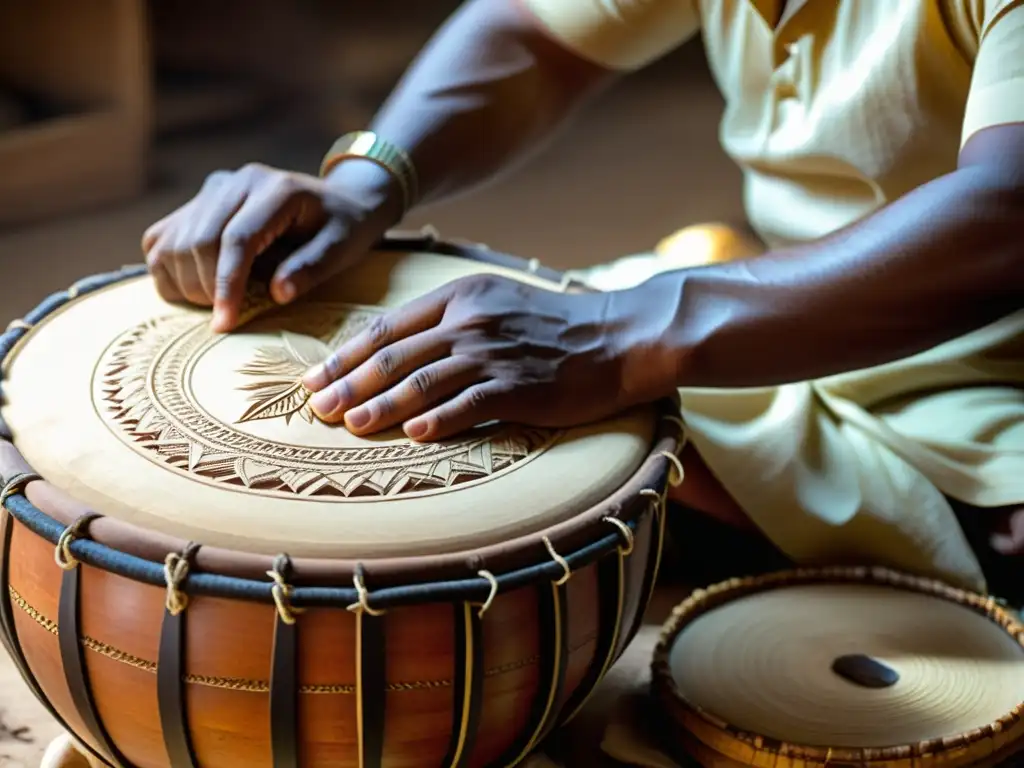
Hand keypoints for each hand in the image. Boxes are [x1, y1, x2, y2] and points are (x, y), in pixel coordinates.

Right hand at [141, 161, 400, 331]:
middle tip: (228, 317)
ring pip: (172, 241)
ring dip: (187, 282)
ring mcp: (213, 190)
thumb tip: (278, 294)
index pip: (237, 238)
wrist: (338, 201)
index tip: (225, 324)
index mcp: (276, 189)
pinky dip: (169, 270)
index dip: (227, 284)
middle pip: (198, 239)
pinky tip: (197, 287)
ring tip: (219, 301)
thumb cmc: (344, 228)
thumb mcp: (342, 248)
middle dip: (206, 289)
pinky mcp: (198, 204)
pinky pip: (161, 239)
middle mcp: (237, 182)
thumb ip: (312, 268)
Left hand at [301, 273, 667, 440]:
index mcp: (459, 297)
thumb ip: (449, 319)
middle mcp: (471, 321)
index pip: (388, 328)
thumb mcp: (495, 302)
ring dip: (382, 405)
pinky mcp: (519, 387)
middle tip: (316, 407)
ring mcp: (494, 354)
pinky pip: (468, 405)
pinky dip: (437, 421)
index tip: (315, 377)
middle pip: (395, 356)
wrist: (616, 337)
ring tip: (350, 425)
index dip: (346, 355)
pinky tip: (412, 435)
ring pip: (423, 382)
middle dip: (349, 383)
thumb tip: (397, 350)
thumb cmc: (553, 325)